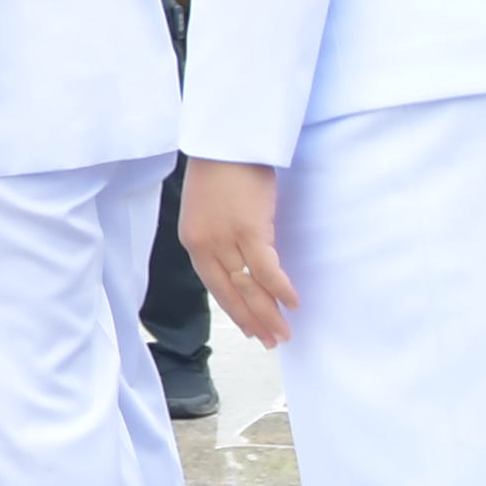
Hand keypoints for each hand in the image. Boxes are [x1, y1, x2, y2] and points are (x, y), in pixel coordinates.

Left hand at [180, 157, 298, 345]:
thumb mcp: (209, 211)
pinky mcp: (249, 229)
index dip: (234, 311)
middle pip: (231, 293)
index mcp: (193, 242)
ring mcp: (226, 238)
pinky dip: (280, 288)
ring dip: (268, 313)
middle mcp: (204, 245)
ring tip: (284, 333)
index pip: (214, 287)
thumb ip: (219, 238)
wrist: (224, 144)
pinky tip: (293, 304)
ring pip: (248, 286)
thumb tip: (240, 263)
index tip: (250, 330)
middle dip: (253, 320)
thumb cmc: (220, 173)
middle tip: (272, 342)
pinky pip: (266, 268)